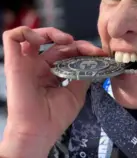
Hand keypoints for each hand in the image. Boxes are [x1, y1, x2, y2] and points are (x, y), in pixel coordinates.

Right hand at [0, 27, 105, 156]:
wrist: (39, 131)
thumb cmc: (54, 117)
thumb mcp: (76, 92)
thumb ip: (83, 74)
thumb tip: (94, 61)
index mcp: (52, 72)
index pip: (68, 51)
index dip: (84, 48)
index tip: (99, 54)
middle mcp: (39, 66)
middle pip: (55, 42)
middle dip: (76, 41)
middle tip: (89, 50)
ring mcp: (26, 63)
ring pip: (34, 34)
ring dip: (51, 32)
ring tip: (66, 40)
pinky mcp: (14, 62)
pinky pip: (12, 37)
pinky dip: (26, 31)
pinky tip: (41, 39)